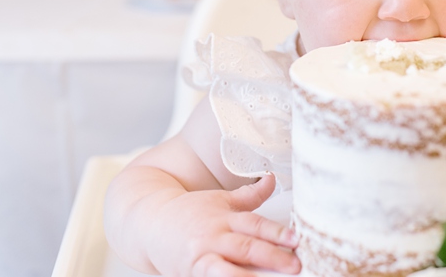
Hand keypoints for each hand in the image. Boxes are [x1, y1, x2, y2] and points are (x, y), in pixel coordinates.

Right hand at [146, 174, 300, 276]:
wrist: (149, 222)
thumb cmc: (190, 212)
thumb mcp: (220, 200)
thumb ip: (249, 195)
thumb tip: (272, 179)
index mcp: (225, 216)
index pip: (255, 224)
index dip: (276, 232)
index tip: (296, 239)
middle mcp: (214, 236)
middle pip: (246, 247)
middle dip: (272, 257)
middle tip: (295, 265)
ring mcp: (201, 256)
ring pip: (226, 268)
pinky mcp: (190, 272)